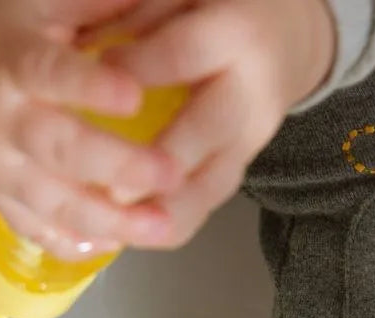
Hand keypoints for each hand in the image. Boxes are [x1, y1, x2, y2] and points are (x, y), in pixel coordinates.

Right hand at [0, 0, 184, 259]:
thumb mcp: (35, 2)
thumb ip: (94, 5)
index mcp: (10, 60)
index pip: (48, 75)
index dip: (89, 88)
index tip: (134, 97)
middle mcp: (1, 119)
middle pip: (57, 150)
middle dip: (116, 167)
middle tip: (170, 175)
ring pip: (51, 203)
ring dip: (107, 221)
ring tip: (159, 228)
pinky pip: (33, 229)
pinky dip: (71, 243)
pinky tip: (113, 246)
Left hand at [103, 0, 336, 248]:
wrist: (289, 38)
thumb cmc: (219, 7)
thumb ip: (141, 11)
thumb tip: (85, 40)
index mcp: (235, 32)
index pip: (182, 52)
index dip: (138, 67)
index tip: (94, 76)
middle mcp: (249, 90)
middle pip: (206, 131)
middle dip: (159, 165)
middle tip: (113, 191)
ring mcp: (249, 138)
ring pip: (209, 184)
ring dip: (164, 214)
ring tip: (119, 232)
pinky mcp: (240, 168)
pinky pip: (206, 204)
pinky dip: (169, 226)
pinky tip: (132, 237)